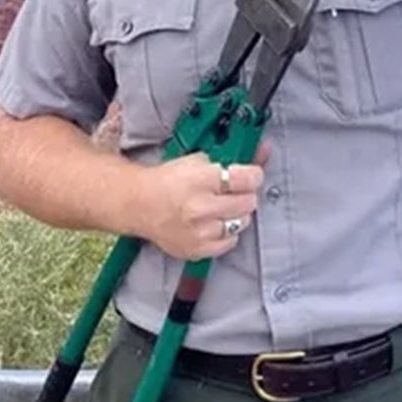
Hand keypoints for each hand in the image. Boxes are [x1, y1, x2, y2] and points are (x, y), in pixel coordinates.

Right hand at [130, 143, 268, 261]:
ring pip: (241, 223)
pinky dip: (226, 233)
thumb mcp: (198, 160)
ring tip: (221, 207)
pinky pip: (229, 243)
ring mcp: (199, 231)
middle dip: (245, 195)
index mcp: (201, 179)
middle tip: (234, 192)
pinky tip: (215, 223)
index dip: (254, 176)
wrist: (138, 204)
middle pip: (248, 203)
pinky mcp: (196, 249)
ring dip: (236, 214)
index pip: (247, 179)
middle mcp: (201, 207)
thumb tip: (263, 151)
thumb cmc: (167, 181)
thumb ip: (231, 158)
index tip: (251, 176)